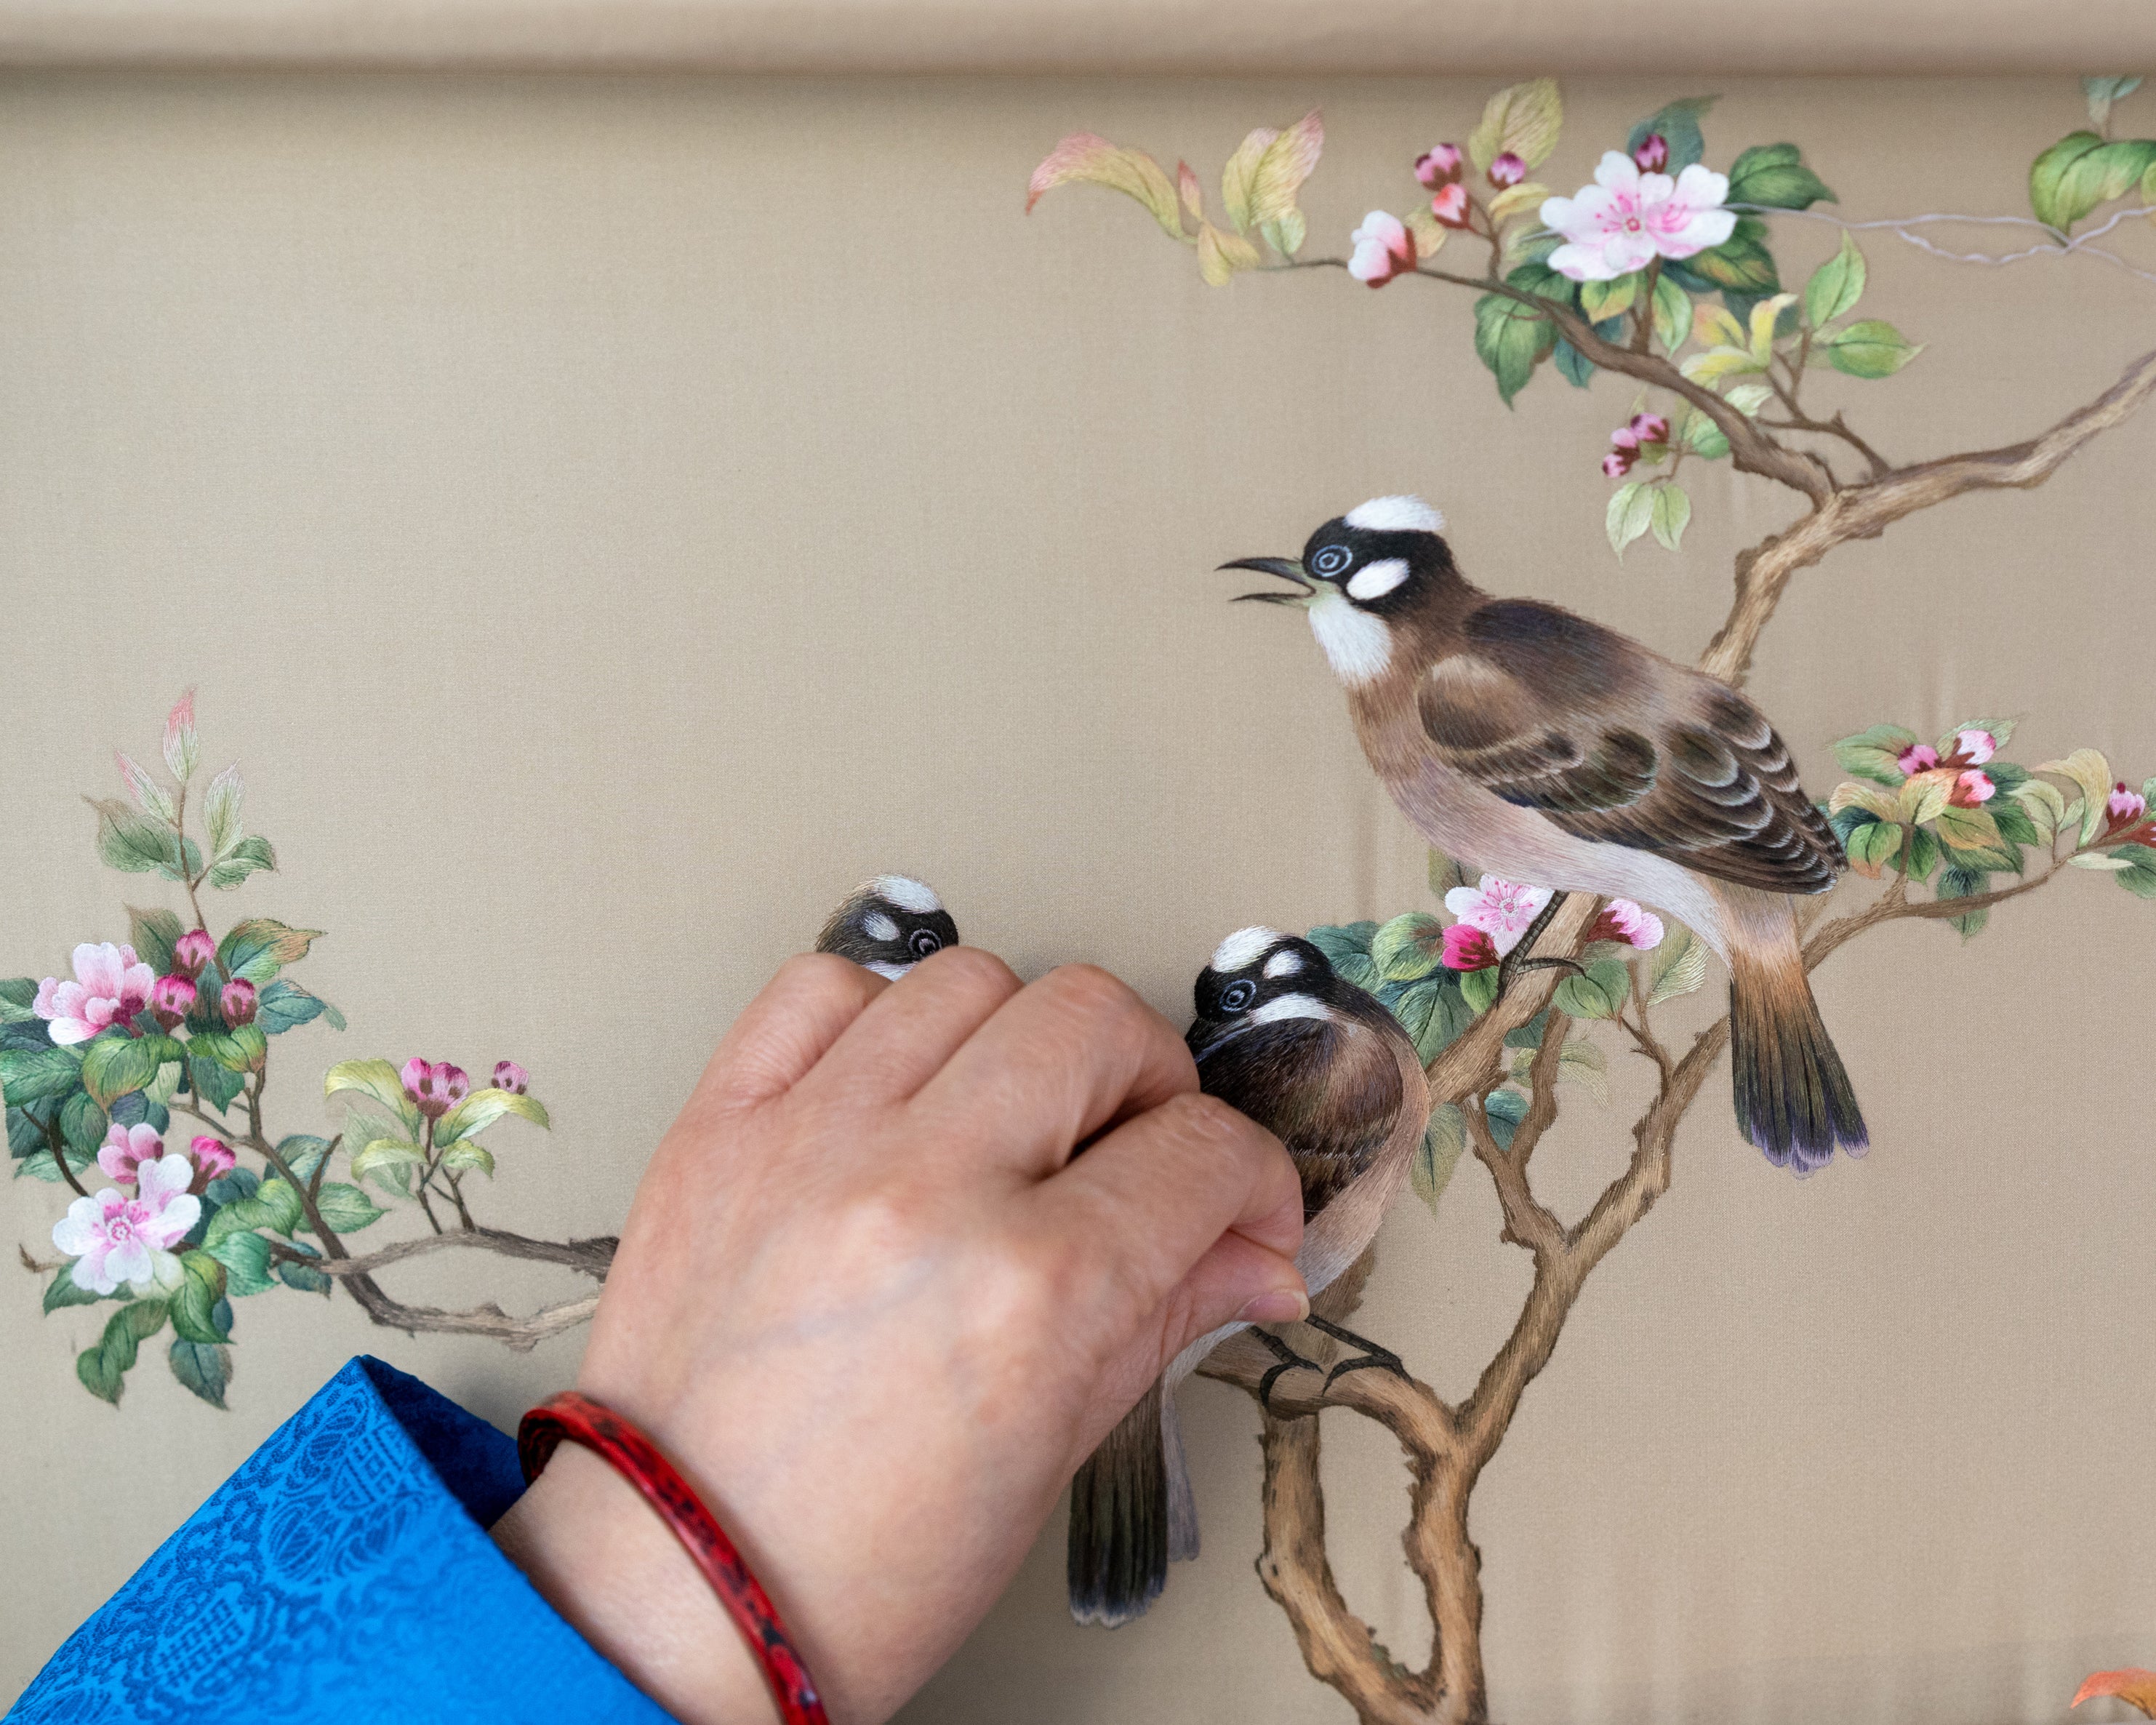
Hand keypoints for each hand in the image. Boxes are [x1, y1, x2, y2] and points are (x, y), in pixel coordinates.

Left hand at [492, 946, 1306, 1723]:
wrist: (678, 1593)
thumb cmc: (856, 1565)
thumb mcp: (1055, 1453)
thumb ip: (1167, 1317)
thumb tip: (1254, 1255)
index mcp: (1030, 1292)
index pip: (1197, 1152)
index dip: (1249, 1177)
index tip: (1239, 1207)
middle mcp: (924, 1188)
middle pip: (1093, 1021)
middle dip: (1151, 1081)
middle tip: (1139, 1149)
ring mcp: (811, 1143)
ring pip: (966, 980)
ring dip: (1021, 1038)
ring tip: (1013, 1115)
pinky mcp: (719, 1128)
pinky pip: (818, 988)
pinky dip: (878, 1013)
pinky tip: (898, 1085)